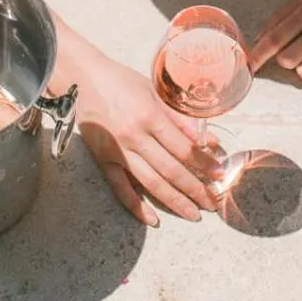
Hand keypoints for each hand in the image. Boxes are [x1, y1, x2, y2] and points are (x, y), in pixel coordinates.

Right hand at [74, 52, 219, 226]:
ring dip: (173, 201)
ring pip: (150, 183)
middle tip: (211, 203)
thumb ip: (180, 118)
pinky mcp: (103, 160)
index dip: (204, 163)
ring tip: (192, 214)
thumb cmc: (121, 81)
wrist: (82, 80)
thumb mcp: (154, 92)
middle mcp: (134, 136)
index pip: (183, 147)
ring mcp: (118, 151)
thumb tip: (206, 140)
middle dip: (194, 189)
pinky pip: (120, 188)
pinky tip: (153, 219)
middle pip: (170, 170)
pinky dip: (136, 206)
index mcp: (150, 116)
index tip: (219, 174)